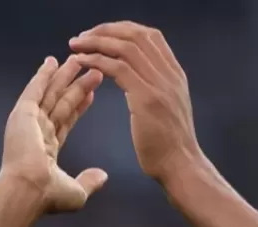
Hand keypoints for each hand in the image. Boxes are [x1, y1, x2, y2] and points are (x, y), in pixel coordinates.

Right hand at [0, 56, 106, 212]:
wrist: (28, 191)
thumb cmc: (48, 195)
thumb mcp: (76, 191)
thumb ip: (89, 181)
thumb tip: (102, 176)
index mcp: (47, 149)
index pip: (67, 121)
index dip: (79, 106)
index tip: (91, 94)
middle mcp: (37, 132)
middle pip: (60, 102)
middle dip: (75, 86)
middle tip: (90, 69)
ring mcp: (29, 122)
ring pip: (50, 93)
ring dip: (63, 76)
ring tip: (76, 60)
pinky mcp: (22, 113)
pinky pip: (34, 90)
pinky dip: (42, 75)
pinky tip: (51, 62)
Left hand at [69, 22, 204, 184]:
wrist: (181, 167)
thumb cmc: (170, 146)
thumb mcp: (169, 108)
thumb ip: (157, 89)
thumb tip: (139, 78)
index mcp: (175, 74)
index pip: (150, 36)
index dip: (122, 29)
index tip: (100, 34)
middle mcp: (170, 73)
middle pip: (136, 35)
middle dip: (105, 31)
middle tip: (82, 37)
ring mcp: (160, 84)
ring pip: (126, 48)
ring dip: (97, 42)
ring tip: (76, 45)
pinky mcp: (147, 99)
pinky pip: (118, 69)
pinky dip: (97, 61)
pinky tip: (81, 63)